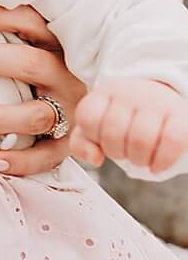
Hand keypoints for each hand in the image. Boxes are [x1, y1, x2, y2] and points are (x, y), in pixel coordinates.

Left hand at [0, 1, 86, 175]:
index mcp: (61, 44)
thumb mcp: (35, 40)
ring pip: (36, 114)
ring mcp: (72, 110)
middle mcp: (70, 75)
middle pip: (31, 64)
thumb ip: (7, 27)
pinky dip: (21, 161)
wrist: (104, 105)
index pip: (31, 23)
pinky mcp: (71, 142)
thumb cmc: (41, 63)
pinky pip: (48, 155)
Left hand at [70, 77, 187, 172]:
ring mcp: (157, 102)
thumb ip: (81, 142)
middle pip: (114, 134)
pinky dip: (162, 161)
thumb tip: (94, 158)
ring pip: (141, 139)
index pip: (88, 118)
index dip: (93, 137)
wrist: (162, 98)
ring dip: (138, 159)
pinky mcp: (181, 114)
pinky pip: (173, 141)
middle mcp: (131, 93)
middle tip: (123, 152)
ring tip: (139, 159)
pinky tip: (156, 166)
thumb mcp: (96, 125)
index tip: (101, 140)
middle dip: (116, 152)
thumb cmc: (125, 118)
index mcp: (105, 92)